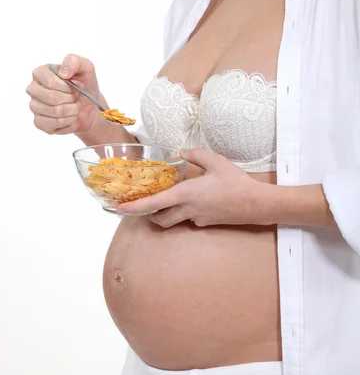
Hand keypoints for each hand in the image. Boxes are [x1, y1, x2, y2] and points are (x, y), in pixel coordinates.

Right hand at [26, 54, 100, 135]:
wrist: (89, 107)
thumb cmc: (85, 86)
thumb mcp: (86, 68)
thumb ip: (74, 62)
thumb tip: (63, 73)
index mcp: (41, 73)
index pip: (50, 82)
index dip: (67, 87)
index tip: (76, 86)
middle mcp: (33, 89)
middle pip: (52, 98)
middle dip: (71, 99)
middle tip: (76, 97)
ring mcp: (34, 106)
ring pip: (55, 112)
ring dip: (72, 110)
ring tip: (74, 106)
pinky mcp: (39, 122)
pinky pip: (53, 124)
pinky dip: (68, 122)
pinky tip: (69, 117)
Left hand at [117, 147, 271, 228]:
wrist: (255, 204)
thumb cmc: (235, 182)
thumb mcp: (216, 161)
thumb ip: (196, 155)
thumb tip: (182, 152)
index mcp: (186, 193)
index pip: (154, 203)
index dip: (135, 207)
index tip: (120, 208)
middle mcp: (188, 209)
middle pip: (159, 219)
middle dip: (148, 215)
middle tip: (141, 204)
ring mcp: (197, 218)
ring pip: (173, 221)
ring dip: (164, 214)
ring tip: (163, 201)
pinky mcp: (206, 222)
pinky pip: (188, 219)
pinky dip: (183, 212)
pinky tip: (192, 200)